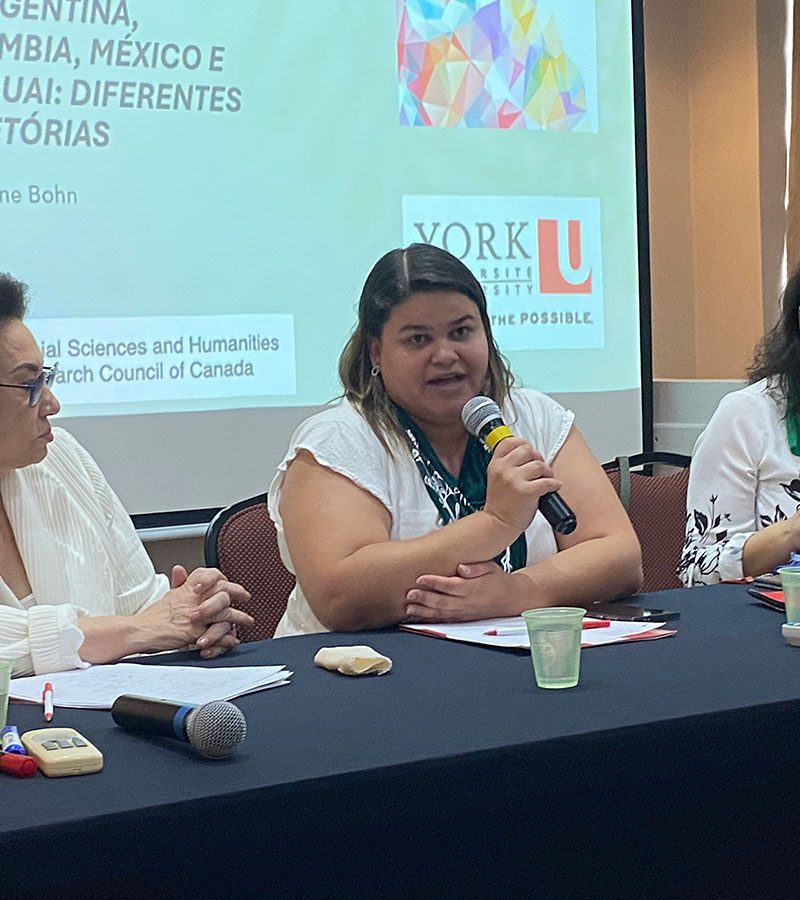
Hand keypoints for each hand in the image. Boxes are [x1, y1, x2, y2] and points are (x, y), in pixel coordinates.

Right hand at [135, 567, 252, 654]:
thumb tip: (180, 568)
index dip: (224, 579)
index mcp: (188, 589)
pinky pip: (217, 634)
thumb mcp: (167, 595)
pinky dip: (227, 638)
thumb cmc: (153, 617)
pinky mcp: (194, 632)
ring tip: (247, 621)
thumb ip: (179, 584)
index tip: (231, 584)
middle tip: (246, 597)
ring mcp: (195, 616)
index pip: (212, 576)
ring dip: (239, 618)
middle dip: (238, 594)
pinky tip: (232, 639)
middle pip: (223, 592)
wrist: (140, 631)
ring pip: (225, 613)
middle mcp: (194, 599)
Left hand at [404, 561, 512, 622]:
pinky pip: (445, 620)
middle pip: (443, 601)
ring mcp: (464, 613)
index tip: (420, 578)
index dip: (435, 582)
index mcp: (473, 588)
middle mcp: (467, 602)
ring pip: (442, 613)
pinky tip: (419, 617)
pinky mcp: (462, 619)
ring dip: (424, 611)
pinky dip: (431, 619)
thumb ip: (476, 567)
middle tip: (410, 594)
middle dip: (425, 598)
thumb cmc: (497, 580)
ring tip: (409, 608)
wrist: (510, 599)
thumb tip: (461, 567)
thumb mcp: (491, 567)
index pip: (451, 585)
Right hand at [484, 437, 560, 535]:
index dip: (523, 444)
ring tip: (546, 480)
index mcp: (496, 464)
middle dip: (537, 458)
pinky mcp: (526, 491)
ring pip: (539, 464)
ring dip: (547, 472)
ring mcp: (514, 479)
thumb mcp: (497, 478)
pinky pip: (547, 481)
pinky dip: (554, 484)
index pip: (510, 442)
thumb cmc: (500, 504)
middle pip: (527, 450)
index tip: (530, 452)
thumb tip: (530, 456)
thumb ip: (508, 465)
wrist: (498, 523)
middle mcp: (503, 469)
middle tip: (540, 469)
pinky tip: (553, 487)